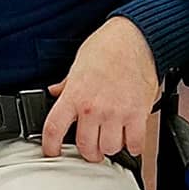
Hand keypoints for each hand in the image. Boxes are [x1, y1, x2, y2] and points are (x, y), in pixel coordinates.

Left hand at [42, 17, 159, 161]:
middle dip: (88, 150)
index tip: (53, 151)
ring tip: (112, 137)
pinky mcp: (137, 114)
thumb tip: (56, 91)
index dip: (50, 147)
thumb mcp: (78, 64)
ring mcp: (116, 113)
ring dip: (110, 147)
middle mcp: (93, 108)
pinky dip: (132, 146)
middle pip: (85, 147)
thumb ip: (67, 84)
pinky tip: (129, 137)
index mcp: (75, 95)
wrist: (135, 37)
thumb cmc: (107, 46)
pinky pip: (134, 144)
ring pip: (109, 149)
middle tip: (92, 145)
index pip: (54, 130)